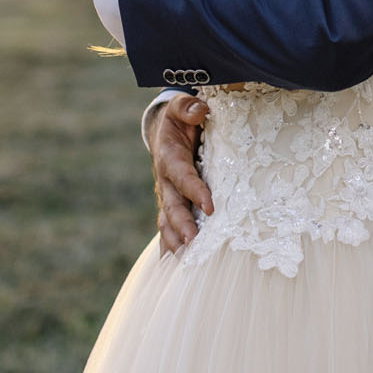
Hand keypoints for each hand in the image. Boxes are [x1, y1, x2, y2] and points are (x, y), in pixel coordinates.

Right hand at [147, 92, 214, 253]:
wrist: (162, 132)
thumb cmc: (178, 119)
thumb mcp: (181, 107)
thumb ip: (188, 107)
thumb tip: (200, 110)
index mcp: (169, 157)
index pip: (182, 176)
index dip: (194, 191)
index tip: (210, 206)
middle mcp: (164, 180)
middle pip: (172, 206)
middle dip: (182, 225)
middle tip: (194, 243)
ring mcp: (166, 195)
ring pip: (167, 221)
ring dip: (175, 240)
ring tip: (187, 260)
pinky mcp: (171, 204)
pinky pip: (168, 227)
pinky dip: (169, 246)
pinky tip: (175, 265)